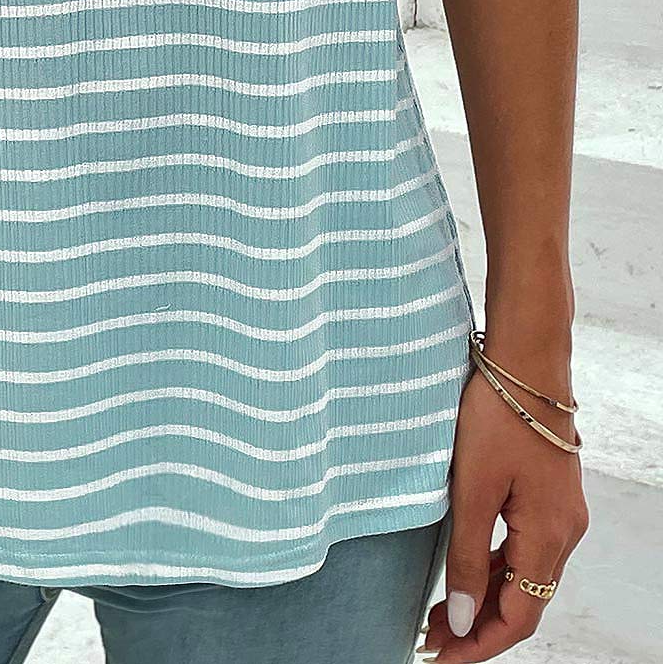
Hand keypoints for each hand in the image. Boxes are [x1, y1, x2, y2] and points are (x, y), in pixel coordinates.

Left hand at [422, 364, 587, 660]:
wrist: (525, 361)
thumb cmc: (497, 417)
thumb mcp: (471, 489)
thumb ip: (465, 556)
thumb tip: (463, 618)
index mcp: (550, 537)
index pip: (521, 617)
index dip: (481, 644)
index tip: (441, 658)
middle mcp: (564, 532)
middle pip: (523, 601)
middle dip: (478, 625)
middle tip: (431, 638)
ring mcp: (559, 512)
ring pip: (522, 574)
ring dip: (483, 596)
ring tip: (439, 611)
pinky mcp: (546, 494)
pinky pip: (522, 546)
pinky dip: (492, 565)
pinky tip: (463, 569)